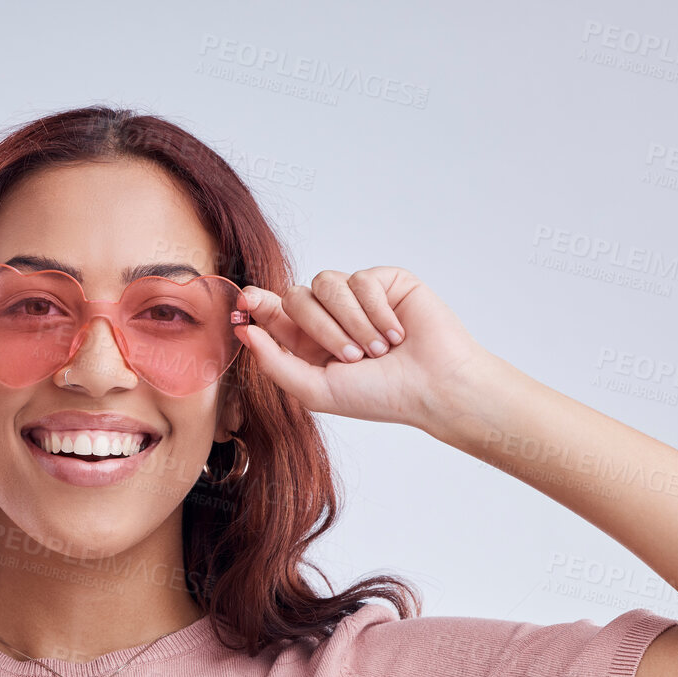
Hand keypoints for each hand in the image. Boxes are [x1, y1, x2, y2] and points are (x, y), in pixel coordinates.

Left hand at [234, 266, 488, 427]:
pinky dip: (376, 311)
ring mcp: (358, 297)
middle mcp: (331, 316)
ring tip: (377, 349)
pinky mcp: (385, 281)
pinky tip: (397, 333)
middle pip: (296, 295)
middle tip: (350, 356)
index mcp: (310, 342)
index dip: (258, 305)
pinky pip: (361, 279)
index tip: (245, 302)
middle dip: (318, 326)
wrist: (434, 386)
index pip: (275, 313)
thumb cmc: (379, 395)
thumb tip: (243, 331)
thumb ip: (275, 363)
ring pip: (327, 283)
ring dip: (351, 321)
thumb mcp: (316, 389)